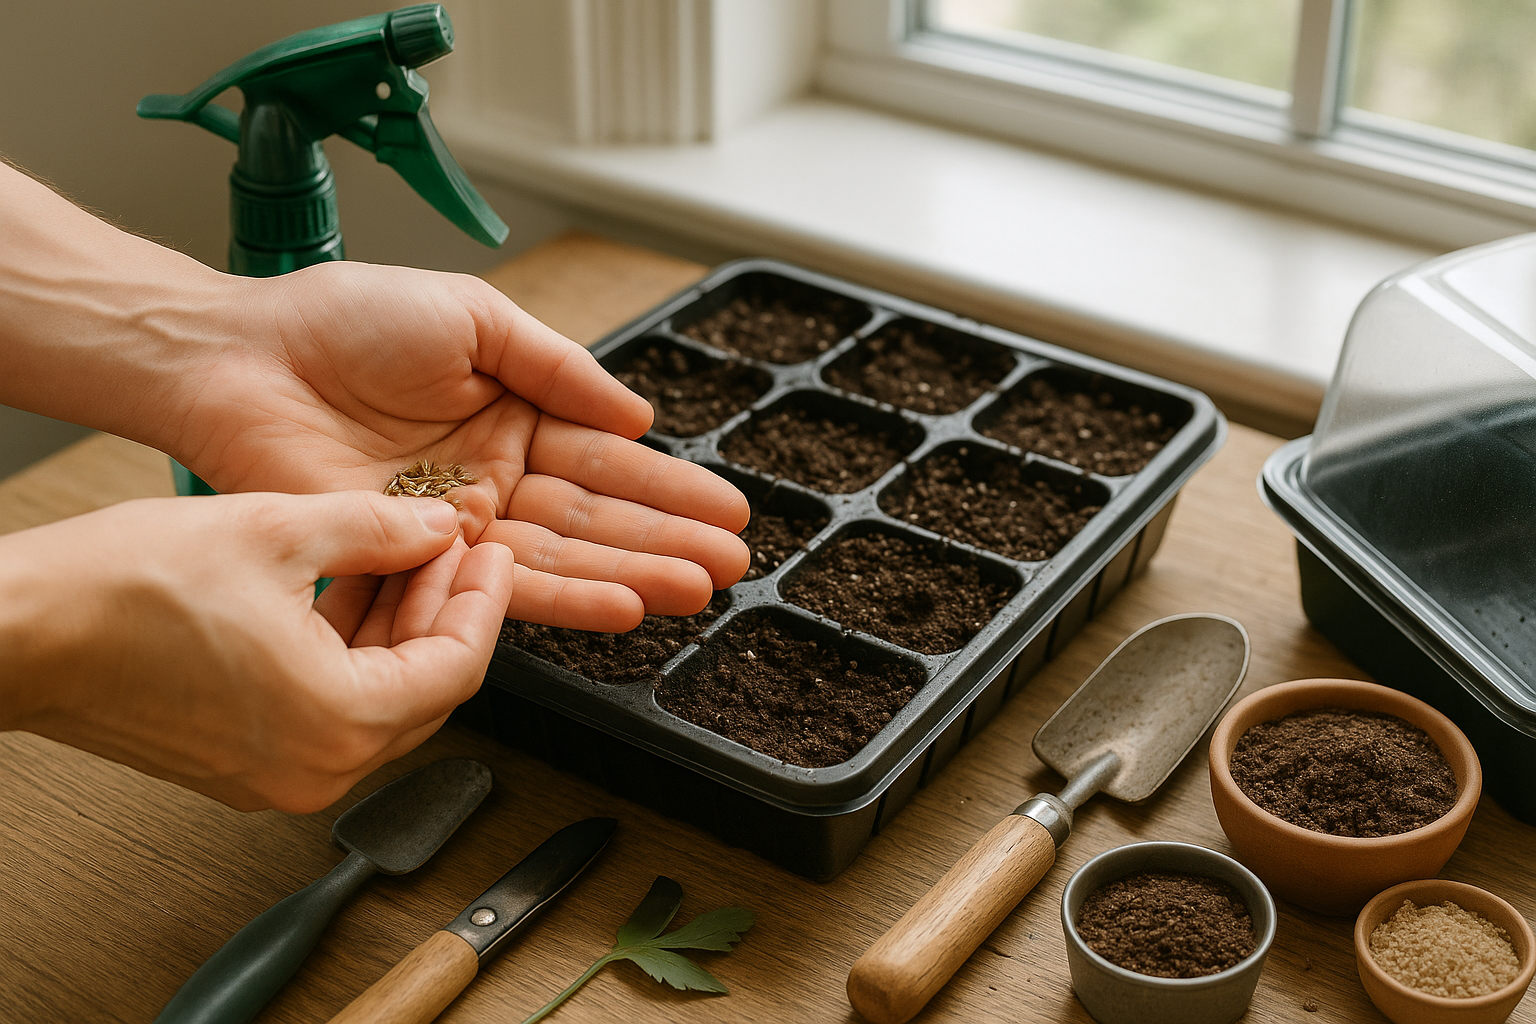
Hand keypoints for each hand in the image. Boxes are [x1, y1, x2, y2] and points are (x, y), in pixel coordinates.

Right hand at [0, 490, 513, 811]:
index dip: (484, 600)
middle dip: (444, 609)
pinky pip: (330, 709)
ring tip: (405, 556)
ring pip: (380, 699)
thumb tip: (439, 529)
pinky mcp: (243, 763)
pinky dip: (352, 653)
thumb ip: (381, 530)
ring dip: (399, 628)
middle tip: (453, 548)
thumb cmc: (121, 589)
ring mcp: (277, 774)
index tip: (491, 555)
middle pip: (426, 689)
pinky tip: (352, 591)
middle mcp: (315, 768)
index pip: (459, 667)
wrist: (21, 629)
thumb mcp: (279, 529)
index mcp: (338, 721)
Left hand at [178, 261, 748, 630]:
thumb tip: (639, 411)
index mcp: (514, 415)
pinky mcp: (418, 557)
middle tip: (734, 565)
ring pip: (562, 555)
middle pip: (596, 516)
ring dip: (633, 576)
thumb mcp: (474, 318)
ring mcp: (459, 522)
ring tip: (698, 591)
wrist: (244, 358)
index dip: (668, 487)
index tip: (729, 511)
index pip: (607, 458)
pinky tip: (622, 608)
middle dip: (668, 540)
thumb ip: (558, 367)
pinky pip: (498, 584)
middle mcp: (495, 476)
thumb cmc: (345, 320)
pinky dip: (563, 598)